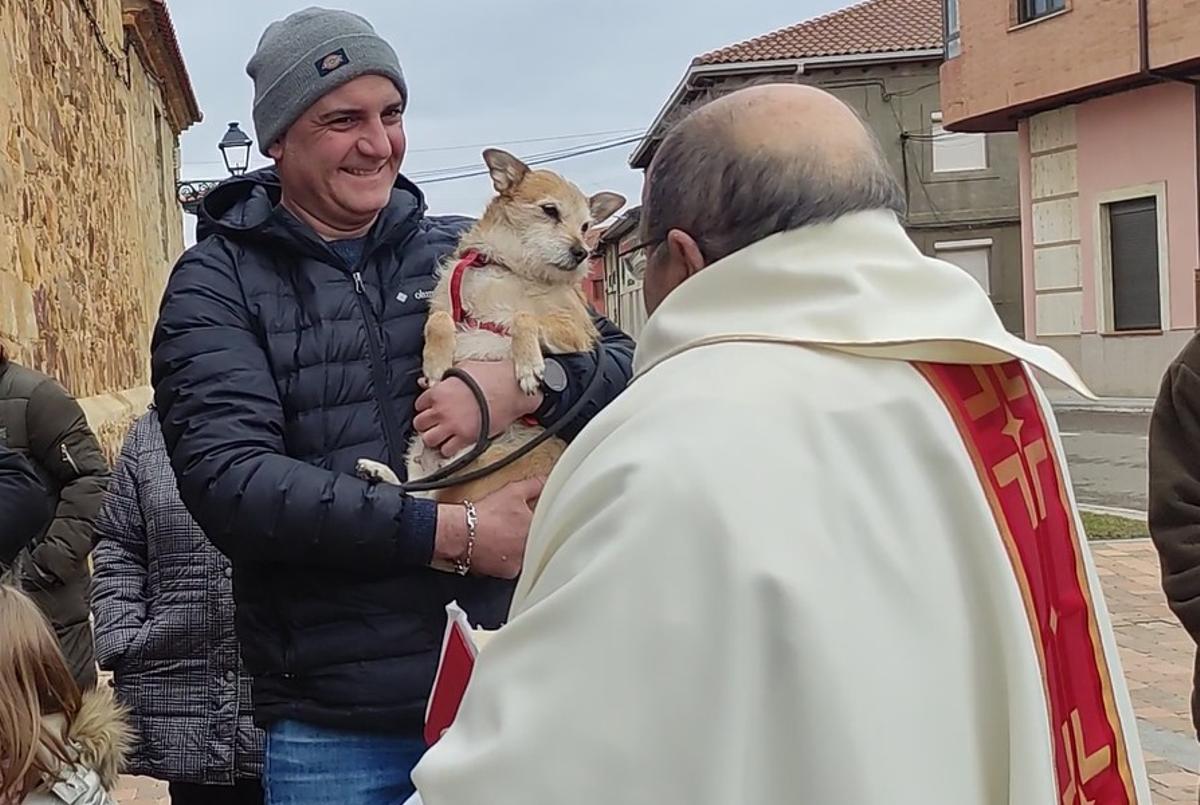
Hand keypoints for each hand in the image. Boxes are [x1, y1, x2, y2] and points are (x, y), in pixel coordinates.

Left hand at [414, 360, 543, 457]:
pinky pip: (447, 450)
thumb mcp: (465, 367)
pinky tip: (454, 444)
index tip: (432, 409)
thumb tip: (435, 381)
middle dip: (426, 424)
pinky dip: (448, 449)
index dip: (426, 408)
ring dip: (434, 438)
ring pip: (429, 440)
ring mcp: (453, 425)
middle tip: (435, 424)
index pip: (419, 404)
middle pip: (420, 423)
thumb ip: (447, 377)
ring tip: (442, 436)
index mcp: (440, 391)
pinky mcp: (466, 437)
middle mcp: (442, 410)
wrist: (513, 389)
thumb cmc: (494, 376)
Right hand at [433, 477, 544, 578]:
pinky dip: (505, 559)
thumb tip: (546, 481)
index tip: (524, 517)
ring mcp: (522, 561)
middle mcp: (533, 546)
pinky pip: (512, 565)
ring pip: (525, 553)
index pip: (547, 522)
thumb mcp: (513, 492)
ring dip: (517, 547)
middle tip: (510, 526)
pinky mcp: (510, 572)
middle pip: (537, 539)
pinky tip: (497, 548)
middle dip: (526, 532)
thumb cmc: (485, 515)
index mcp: (539, 526)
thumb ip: (535, 486)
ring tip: (502, 536)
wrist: (462, 534)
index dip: (534, 518)